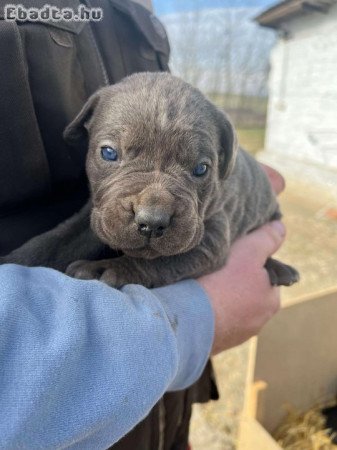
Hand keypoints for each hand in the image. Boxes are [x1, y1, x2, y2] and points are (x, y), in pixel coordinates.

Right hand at [197, 164, 285, 354]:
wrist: (189, 321)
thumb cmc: (223, 283)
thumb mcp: (249, 251)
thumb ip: (267, 239)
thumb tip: (281, 227)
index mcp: (271, 300)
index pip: (266, 274)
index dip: (251, 260)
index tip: (233, 254)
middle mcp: (258, 322)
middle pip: (248, 292)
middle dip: (236, 281)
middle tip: (216, 268)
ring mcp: (235, 335)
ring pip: (230, 308)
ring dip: (221, 298)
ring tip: (202, 285)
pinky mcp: (214, 343)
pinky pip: (213, 321)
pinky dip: (207, 312)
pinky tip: (194, 302)